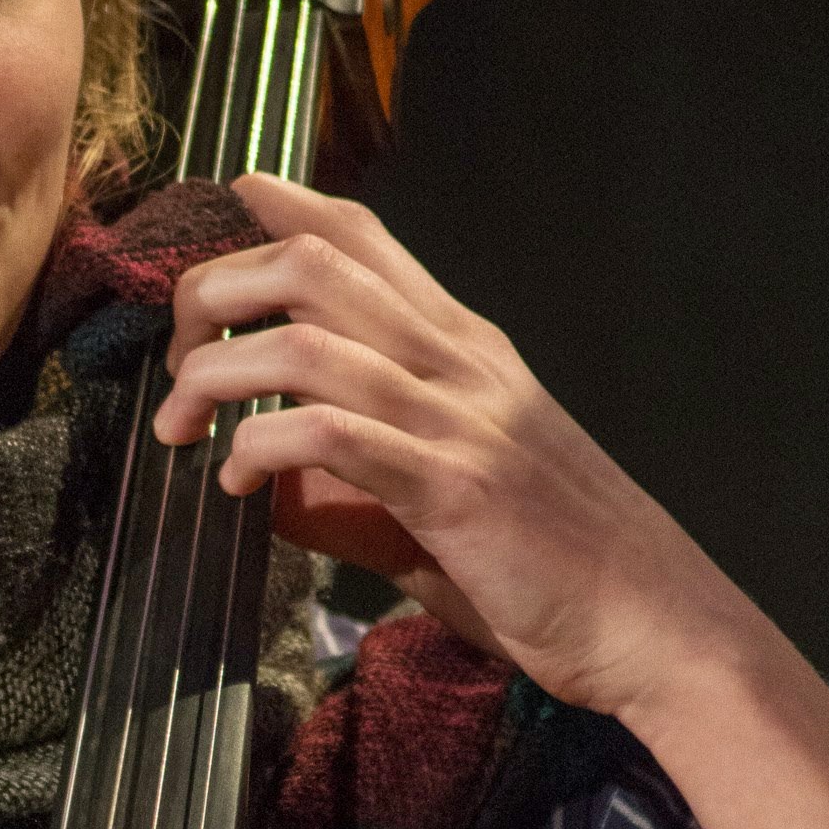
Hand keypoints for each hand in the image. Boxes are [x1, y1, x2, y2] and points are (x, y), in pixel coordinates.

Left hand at [155, 174, 751, 726]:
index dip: (281, 207)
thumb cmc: (550, 568)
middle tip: (176, 361)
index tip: (222, 209)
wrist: (652, 620)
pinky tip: (237, 481)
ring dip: (216, 374)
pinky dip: (260, 447)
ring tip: (181, 424)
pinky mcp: (452, 486)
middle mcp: (458, 362)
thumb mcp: (441, 501)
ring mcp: (458, 418)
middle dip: (214, 294)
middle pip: (310, 266)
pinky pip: (331, 434)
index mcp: (462, 350)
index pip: (361, 239)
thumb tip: (265, 480)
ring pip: (306, 342)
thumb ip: (353, 481)